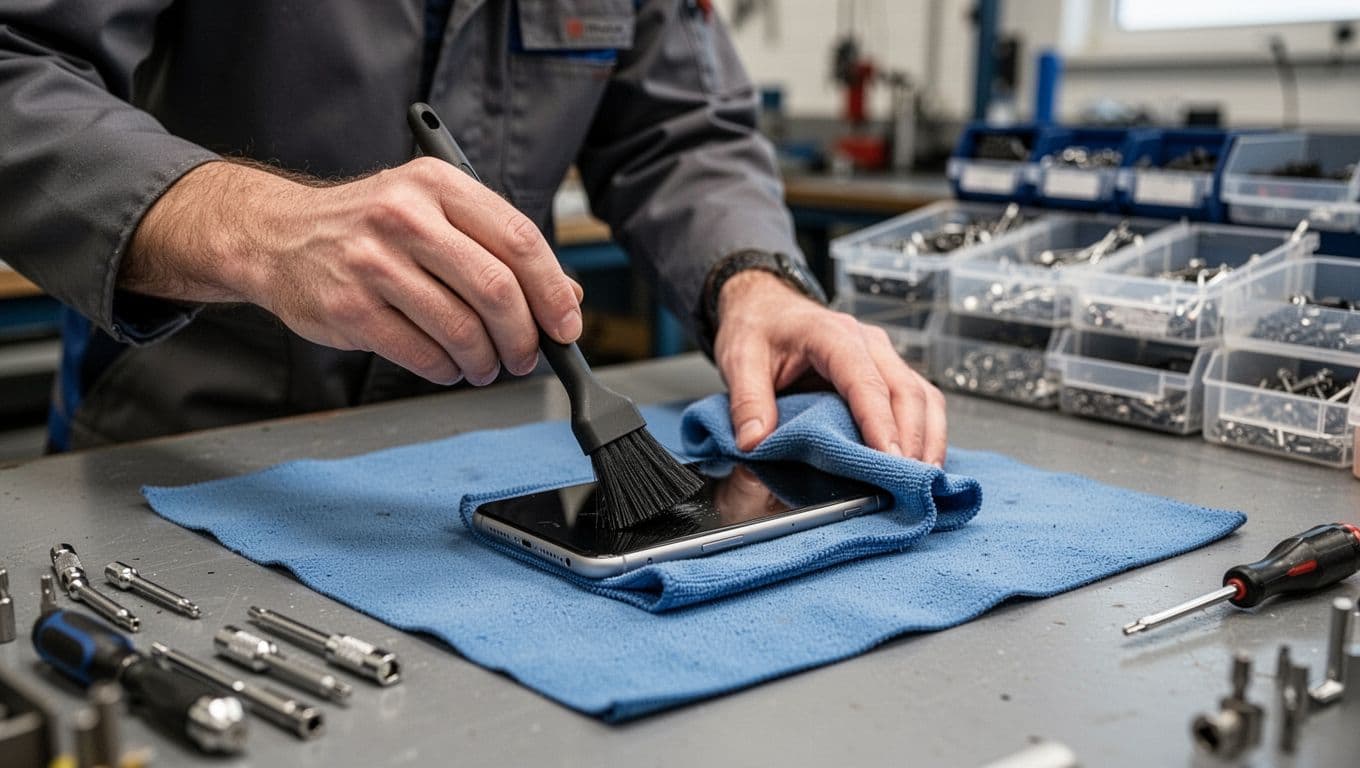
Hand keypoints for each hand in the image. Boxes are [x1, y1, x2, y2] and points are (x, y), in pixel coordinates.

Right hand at [124, 159, 582, 384]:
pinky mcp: (349, 307)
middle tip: (526, 356)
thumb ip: (499, 248)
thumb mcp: (435, 212)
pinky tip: (449, 367)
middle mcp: (405, 216)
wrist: (277, 236)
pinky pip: (422, 354)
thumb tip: (566, 298)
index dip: (553, 291)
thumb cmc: (370, 227)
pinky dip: (447, 370)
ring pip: (461, 328)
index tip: (567, 325)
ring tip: (485, 366)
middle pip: (496, 289)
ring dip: (485, 361)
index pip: (520, 240)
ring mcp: (372, 262)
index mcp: (438, 184)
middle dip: (523, 336)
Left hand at [713, 270, 947, 465]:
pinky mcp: (886, 371)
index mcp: (831, 334)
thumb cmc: (758, 327)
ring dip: (927, 436)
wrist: (765, 306)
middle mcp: (866, 342)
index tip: (888, 457)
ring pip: (921, 394)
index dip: (879, 420)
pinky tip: (922, 459)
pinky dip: (926, 429)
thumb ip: (747, 400)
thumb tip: (754, 441)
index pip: (864, 379)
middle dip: (911, 437)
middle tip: (908, 480)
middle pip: (904, 389)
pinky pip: (919, 398)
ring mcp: (881, 355)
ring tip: (924, 477)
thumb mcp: (740, 359)